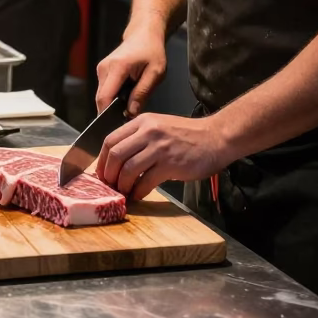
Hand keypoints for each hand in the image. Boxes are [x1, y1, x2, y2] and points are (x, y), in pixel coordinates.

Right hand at [96, 23, 166, 114]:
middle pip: (101, 98)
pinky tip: (125, 97)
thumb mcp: (155, 73)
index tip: (115, 127)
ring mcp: (101, 69)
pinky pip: (104, 90)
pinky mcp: (102, 70)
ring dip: (112, 104)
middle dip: (110, 112)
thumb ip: (142, 93)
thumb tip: (130, 113)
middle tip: (126, 120)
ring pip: (102, 95)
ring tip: (129, 106)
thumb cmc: (152, 52)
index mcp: (117, 67)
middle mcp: (104, 68)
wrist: (144, 34)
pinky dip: (112, 97)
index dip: (106, 114)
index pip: (104, 97)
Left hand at [96, 113, 230, 200]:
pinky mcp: (170, 163)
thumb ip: (139, 138)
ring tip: (124, 191)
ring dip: (123, 184)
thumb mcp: (159, 127)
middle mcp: (148, 132)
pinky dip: (138, 191)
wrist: (215, 137)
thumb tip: (117, 160)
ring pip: (128, 169)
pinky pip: (146, 181)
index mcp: (142, 122)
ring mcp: (159, 147)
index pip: (110, 139)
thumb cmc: (187, 135)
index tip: (101, 172)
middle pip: (115, 154)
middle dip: (108, 173)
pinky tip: (139, 195)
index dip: (101, 159)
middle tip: (109, 185)